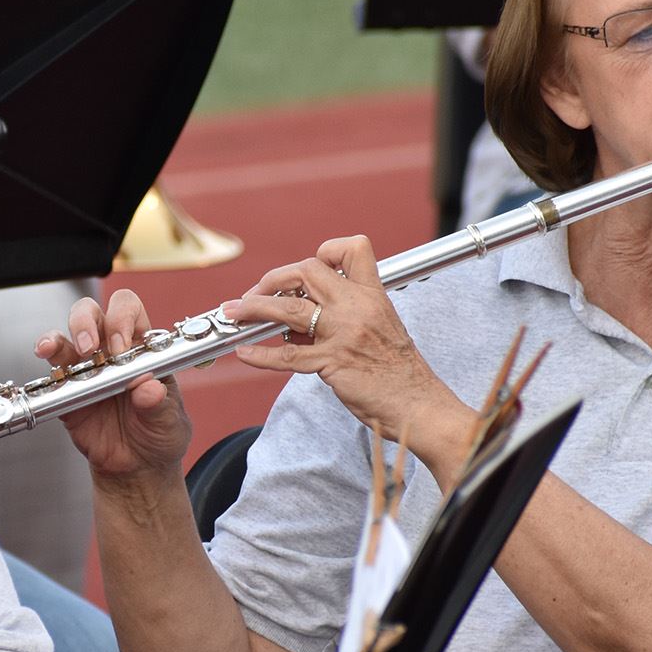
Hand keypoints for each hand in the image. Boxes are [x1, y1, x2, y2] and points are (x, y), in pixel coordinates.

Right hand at [31, 289, 191, 482]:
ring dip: (67, 335)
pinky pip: (53, 366)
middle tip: (96, 348)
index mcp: (142, 349)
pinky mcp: (67, 389)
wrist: (136, 469)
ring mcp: (87, 367)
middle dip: (90, 321)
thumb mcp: (169, 422)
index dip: (123, 320)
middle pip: (94, 311)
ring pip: (69, 332)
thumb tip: (149, 388)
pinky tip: (46, 353)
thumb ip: (160, 404)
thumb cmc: (159, 435)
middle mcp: (111, 351)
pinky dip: (48, 354)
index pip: (130, 311)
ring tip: (73, 352)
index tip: (122, 347)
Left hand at [221, 236, 474, 469]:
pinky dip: (260, 355)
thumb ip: (345, 315)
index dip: (324, 251)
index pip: (352, 249)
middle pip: (307, 270)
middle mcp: (357, 307)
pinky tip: (245, 353)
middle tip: (255, 294)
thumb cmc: (397, 370)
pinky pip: (287, 356)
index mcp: (373, 294)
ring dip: (254, 307)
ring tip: (234, 312)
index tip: (303, 272)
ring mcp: (343, 334)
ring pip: (289, 308)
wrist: (417, 403)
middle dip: (273, 279)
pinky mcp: (332, 363)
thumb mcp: (379, 328)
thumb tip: (297, 318)